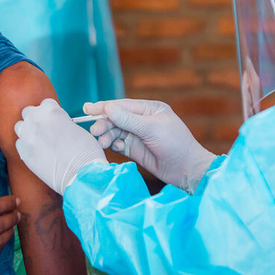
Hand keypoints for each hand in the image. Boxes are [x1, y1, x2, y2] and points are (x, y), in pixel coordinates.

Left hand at [15, 98, 107, 194]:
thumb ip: (61, 121)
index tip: (54, 120)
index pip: (45, 103)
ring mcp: (28, 136)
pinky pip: (19, 144)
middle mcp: (36, 120)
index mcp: (51, 110)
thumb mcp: (75, 128)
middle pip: (28, 112)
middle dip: (36, 118)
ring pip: (20, 127)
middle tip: (45, 129)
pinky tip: (38, 153)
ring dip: (28, 131)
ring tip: (39, 141)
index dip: (51, 112)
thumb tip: (55, 124)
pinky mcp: (23, 153)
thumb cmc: (85, 152)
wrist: (81, 174)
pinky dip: (26, 147)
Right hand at [85, 99, 215, 193]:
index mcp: (148, 109)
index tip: (87, 109)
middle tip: (95, 131)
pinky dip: (113, 145)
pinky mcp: (134, 150)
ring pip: (115, 132)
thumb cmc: (175, 144)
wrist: (186, 169)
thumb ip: (128, 120)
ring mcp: (137, 135)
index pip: (122, 105)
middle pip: (116, 118)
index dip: (104, 107)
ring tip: (102, 142)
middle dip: (104, 123)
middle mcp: (141, 120)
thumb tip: (107, 107)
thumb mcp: (151, 129)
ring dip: (107, 135)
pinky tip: (113, 147)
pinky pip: (118, 144)